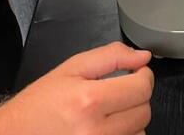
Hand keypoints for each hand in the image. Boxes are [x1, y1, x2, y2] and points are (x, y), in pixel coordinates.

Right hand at [0, 42, 151, 134]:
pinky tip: (106, 129)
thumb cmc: (39, 105)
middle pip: (144, 112)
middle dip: (135, 97)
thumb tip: (142, 56)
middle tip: (116, 93)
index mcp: (89, 100)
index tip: (135, 73)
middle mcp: (96, 131)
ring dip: (130, 121)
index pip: (142, 88)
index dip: (143, 76)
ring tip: (107, 114)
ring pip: (139, 133)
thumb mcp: (71, 69)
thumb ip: (111, 56)